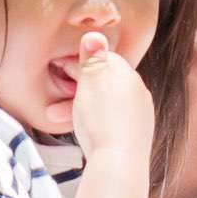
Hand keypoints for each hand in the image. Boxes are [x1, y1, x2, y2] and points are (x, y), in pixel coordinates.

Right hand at [59, 27, 155, 170]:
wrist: (120, 162)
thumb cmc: (101, 121)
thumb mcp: (89, 84)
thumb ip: (91, 59)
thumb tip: (95, 34)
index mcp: (126, 73)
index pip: (100, 58)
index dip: (76, 64)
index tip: (58, 71)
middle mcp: (138, 89)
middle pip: (103, 81)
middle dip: (76, 89)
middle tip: (55, 102)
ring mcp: (141, 112)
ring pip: (106, 102)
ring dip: (82, 107)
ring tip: (62, 119)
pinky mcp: (139, 131)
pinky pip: (114, 119)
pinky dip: (98, 120)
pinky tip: (88, 129)